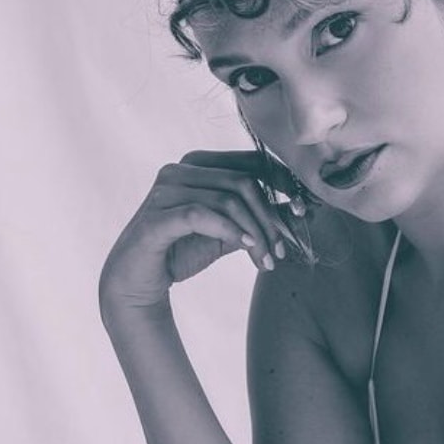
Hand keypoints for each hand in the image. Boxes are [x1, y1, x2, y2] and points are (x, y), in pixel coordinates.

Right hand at [99, 150, 295, 311]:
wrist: (138, 281)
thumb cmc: (183, 249)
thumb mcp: (230, 230)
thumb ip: (258, 216)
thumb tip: (300, 206)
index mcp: (199, 163)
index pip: (252, 162)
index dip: (283, 183)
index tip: (305, 209)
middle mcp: (180, 170)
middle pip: (244, 183)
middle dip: (270, 218)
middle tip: (283, 249)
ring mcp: (165, 190)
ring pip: (228, 201)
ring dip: (256, 233)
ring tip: (267, 260)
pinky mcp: (156, 216)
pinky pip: (202, 215)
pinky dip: (230, 231)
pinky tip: (247, 248)